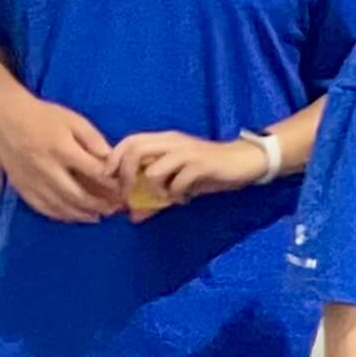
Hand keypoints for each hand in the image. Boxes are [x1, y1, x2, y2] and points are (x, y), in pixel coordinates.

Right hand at [0, 99, 122, 223]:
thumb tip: (110, 159)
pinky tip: (71, 216)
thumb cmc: (44, 117)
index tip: (122, 189)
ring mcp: (32, 180)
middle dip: (98, 205)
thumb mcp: (75, 121)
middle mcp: (47, 168)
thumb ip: (94, 140)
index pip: (93, 172)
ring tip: (95, 217)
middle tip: (112, 210)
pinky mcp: (21, 186)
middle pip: (77, 195)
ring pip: (59, 205)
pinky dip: (58, 215)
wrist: (8, 118)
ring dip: (80, 214)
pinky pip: (41, 207)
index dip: (111, 183)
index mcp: (62, 149)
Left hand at [110, 129, 266, 211]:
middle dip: (125, 176)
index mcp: (165, 140)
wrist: (245, 160)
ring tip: (164, 198)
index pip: (129, 141)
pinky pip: (177, 183)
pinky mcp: (201, 165)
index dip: (114, 159)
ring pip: (153, 170)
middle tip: (128, 195)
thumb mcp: (179, 180)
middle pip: (135, 150)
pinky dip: (175, 195)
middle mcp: (172, 141)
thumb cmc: (209, 169)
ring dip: (153, 190)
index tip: (110, 180)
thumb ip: (155, 195)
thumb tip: (133, 216)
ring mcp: (186, 152)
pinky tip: (184, 198)